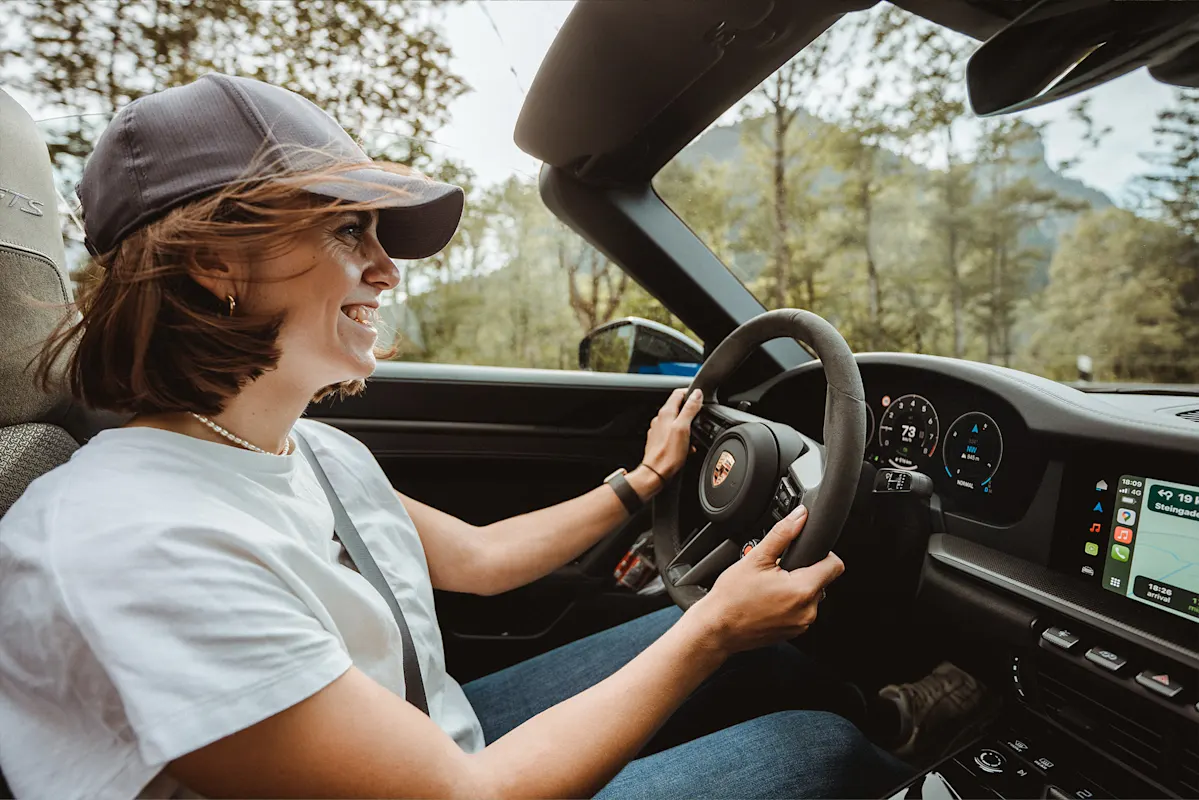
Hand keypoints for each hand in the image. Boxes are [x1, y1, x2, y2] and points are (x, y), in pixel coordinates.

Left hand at [641, 388, 703, 480]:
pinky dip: (682, 437)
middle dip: (691, 411)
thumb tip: (697, 394)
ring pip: (676, 421)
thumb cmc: (669, 453)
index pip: (678, 393)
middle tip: (701, 418)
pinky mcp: (660, 440)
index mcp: (666, 413)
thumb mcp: (683, 428)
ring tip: (695, 436)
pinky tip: (687, 446)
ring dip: (688, 426)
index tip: (701, 397)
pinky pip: (674, 434)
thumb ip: (690, 409)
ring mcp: (659, 430)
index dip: (691, 393)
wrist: (656, 472)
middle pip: (678, 407)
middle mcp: (660, 419)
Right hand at [687, 504, 844, 654]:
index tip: (805, 552)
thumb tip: (799, 516)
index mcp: (802, 590)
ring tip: (770, 587)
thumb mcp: (756, 558)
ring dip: (797, 587)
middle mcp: (807, 611)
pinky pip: (801, 610)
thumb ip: (782, 533)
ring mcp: (801, 624)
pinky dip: (789, 603)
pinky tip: (769, 600)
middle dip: (804, 570)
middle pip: (821, 580)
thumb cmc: (732, 598)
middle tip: (778, 570)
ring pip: (810, 596)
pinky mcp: (793, 632)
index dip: (823, 553)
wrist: (717, 628)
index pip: (835, 565)